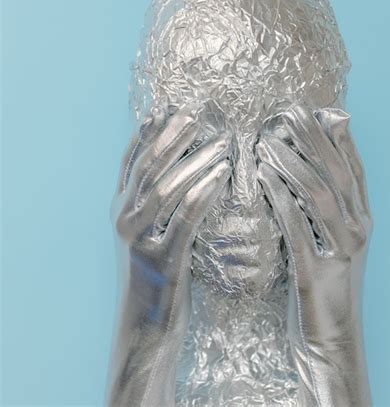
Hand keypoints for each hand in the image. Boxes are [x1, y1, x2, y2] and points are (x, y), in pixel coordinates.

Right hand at [106, 103, 231, 406]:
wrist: (145, 329)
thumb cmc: (155, 275)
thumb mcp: (148, 233)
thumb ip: (155, 202)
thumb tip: (178, 165)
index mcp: (121, 210)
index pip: (131, 161)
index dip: (148, 133)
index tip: (167, 107)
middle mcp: (124, 219)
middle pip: (147, 168)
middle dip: (171, 138)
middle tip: (195, 116)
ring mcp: (140, 240)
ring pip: (166, 189)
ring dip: (194, 161)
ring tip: (221, 143)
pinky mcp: (163, 261)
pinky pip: (184, 218)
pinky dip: (203, 192)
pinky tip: (221, 176)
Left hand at [256, 104, 371, 406]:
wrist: (329, 340)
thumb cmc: (323, 282)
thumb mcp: (330, 238)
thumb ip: (322, 201)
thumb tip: (304, 162)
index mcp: (362, 218)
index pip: (352, 166)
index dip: (332, 135)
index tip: (309, 108)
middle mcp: (358, 229)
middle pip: (336, 173)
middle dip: (312, 140)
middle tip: (286, 113)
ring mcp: (342, 252)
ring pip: (320, 196)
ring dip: (293, 165)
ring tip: (266, 143)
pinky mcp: (318, 274)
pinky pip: (299, 230)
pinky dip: (282, 201)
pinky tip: (264, 181)